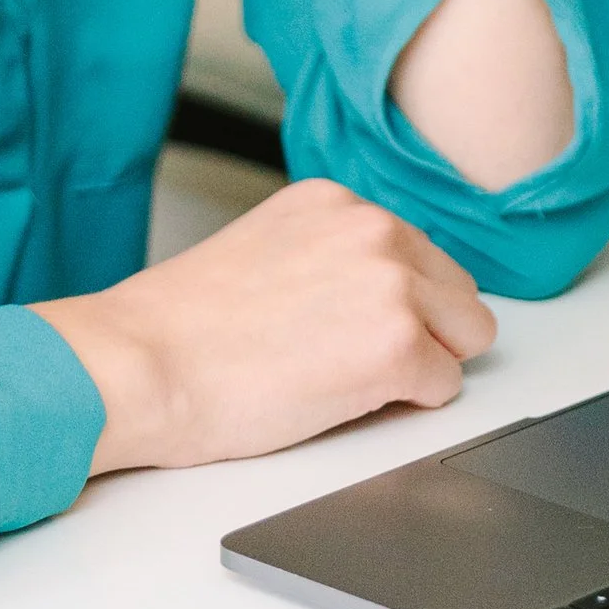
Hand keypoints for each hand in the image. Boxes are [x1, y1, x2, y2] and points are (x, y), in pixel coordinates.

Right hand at [33, 174, 497, 472]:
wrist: (142, 364)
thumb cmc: (181, 328)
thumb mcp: (265, 251)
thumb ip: (327, 256)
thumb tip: (367, 298)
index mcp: (336, 201)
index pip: (416, 254)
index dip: (392, 305)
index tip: (352, 328)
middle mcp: (373, 227)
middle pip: (456, 292)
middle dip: (423, 332)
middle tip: (350, 361)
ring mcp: (392, 282)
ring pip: (466, 337)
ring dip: (422, 365)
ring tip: (346, 378)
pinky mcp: (398, 344)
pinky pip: (445, 389)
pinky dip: (406, 407)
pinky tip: (342, 400)